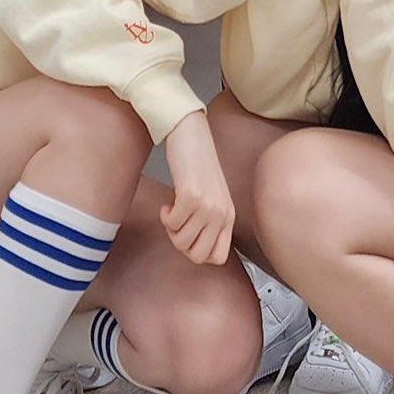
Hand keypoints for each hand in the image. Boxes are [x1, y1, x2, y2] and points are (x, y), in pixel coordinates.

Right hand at [161, 110, 235, 264]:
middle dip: (181, 244)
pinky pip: (172, 224)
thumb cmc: (197, 165)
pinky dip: (165, 216)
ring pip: (182, 242)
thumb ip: (211, 222)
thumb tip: (194, 249)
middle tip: (178, 224)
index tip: (189, 234)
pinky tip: (168, 203)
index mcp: (229, 216)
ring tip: (173, 210)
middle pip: (197, 256)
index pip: (218, 258)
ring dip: (171, 228)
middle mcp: (222, 214)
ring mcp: (208, 206)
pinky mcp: (190, 196)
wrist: (191, 135)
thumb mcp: (213, 197)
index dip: (197, 251)